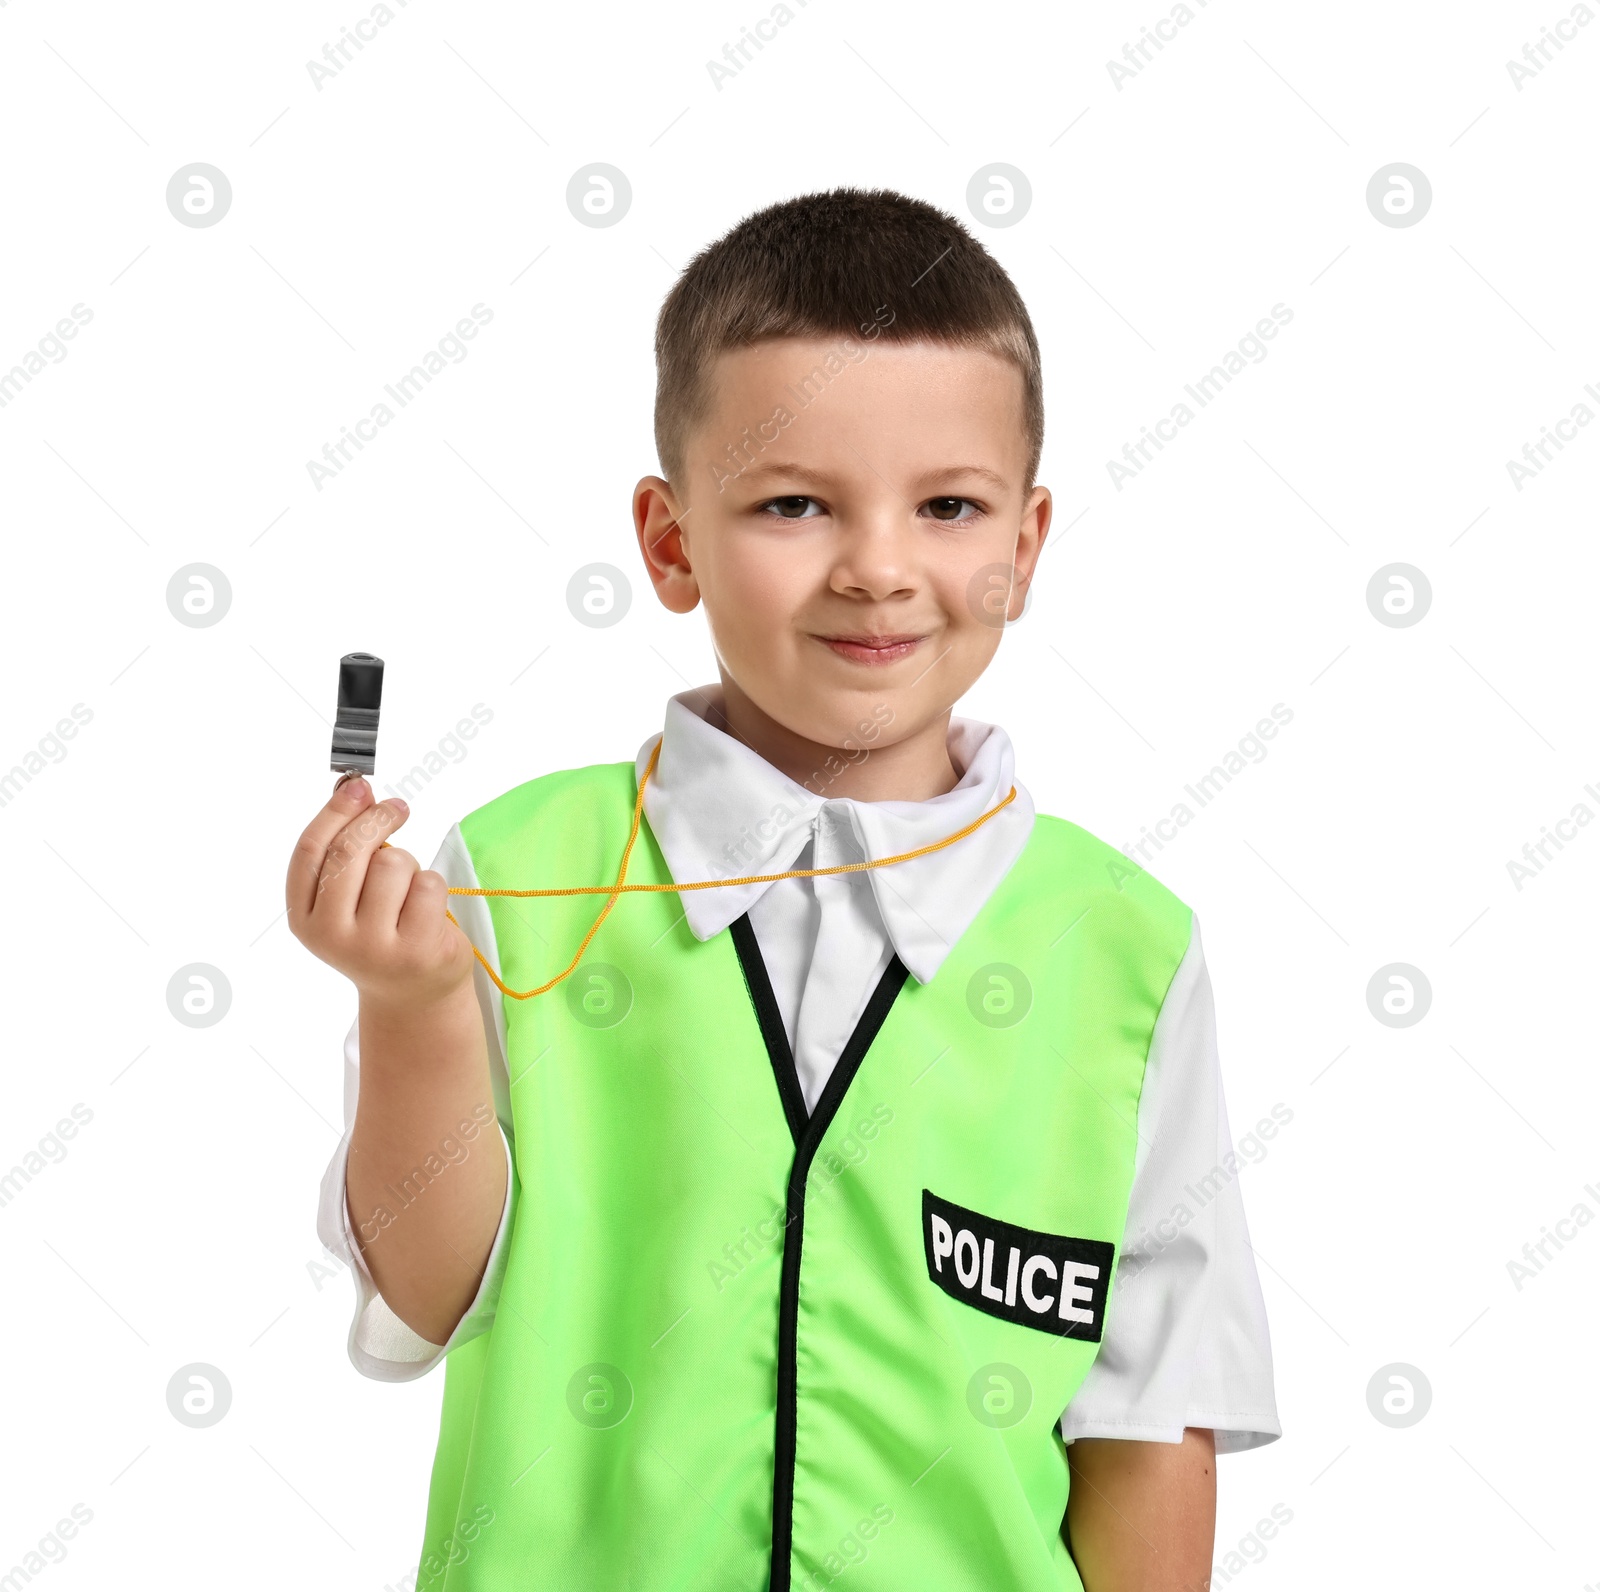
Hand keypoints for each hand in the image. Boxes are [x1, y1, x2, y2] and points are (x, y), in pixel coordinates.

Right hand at [286, 774, 475, 1011]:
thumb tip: (354, 790)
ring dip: (408, 864)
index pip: (311, 851)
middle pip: (350, 852)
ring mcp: (373, 947)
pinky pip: (428, 884)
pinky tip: (426, 910)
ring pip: (393, 863)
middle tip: (397, 808)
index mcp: (305, 918)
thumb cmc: (380, 931)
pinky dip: (432, 885)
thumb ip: (343, 852)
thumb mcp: (348, 899)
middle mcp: (332, 936)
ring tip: (407, 890)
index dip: (335, 812)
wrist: (413, 994)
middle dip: (377, 819)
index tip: (359, 786)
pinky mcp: (416, 950)